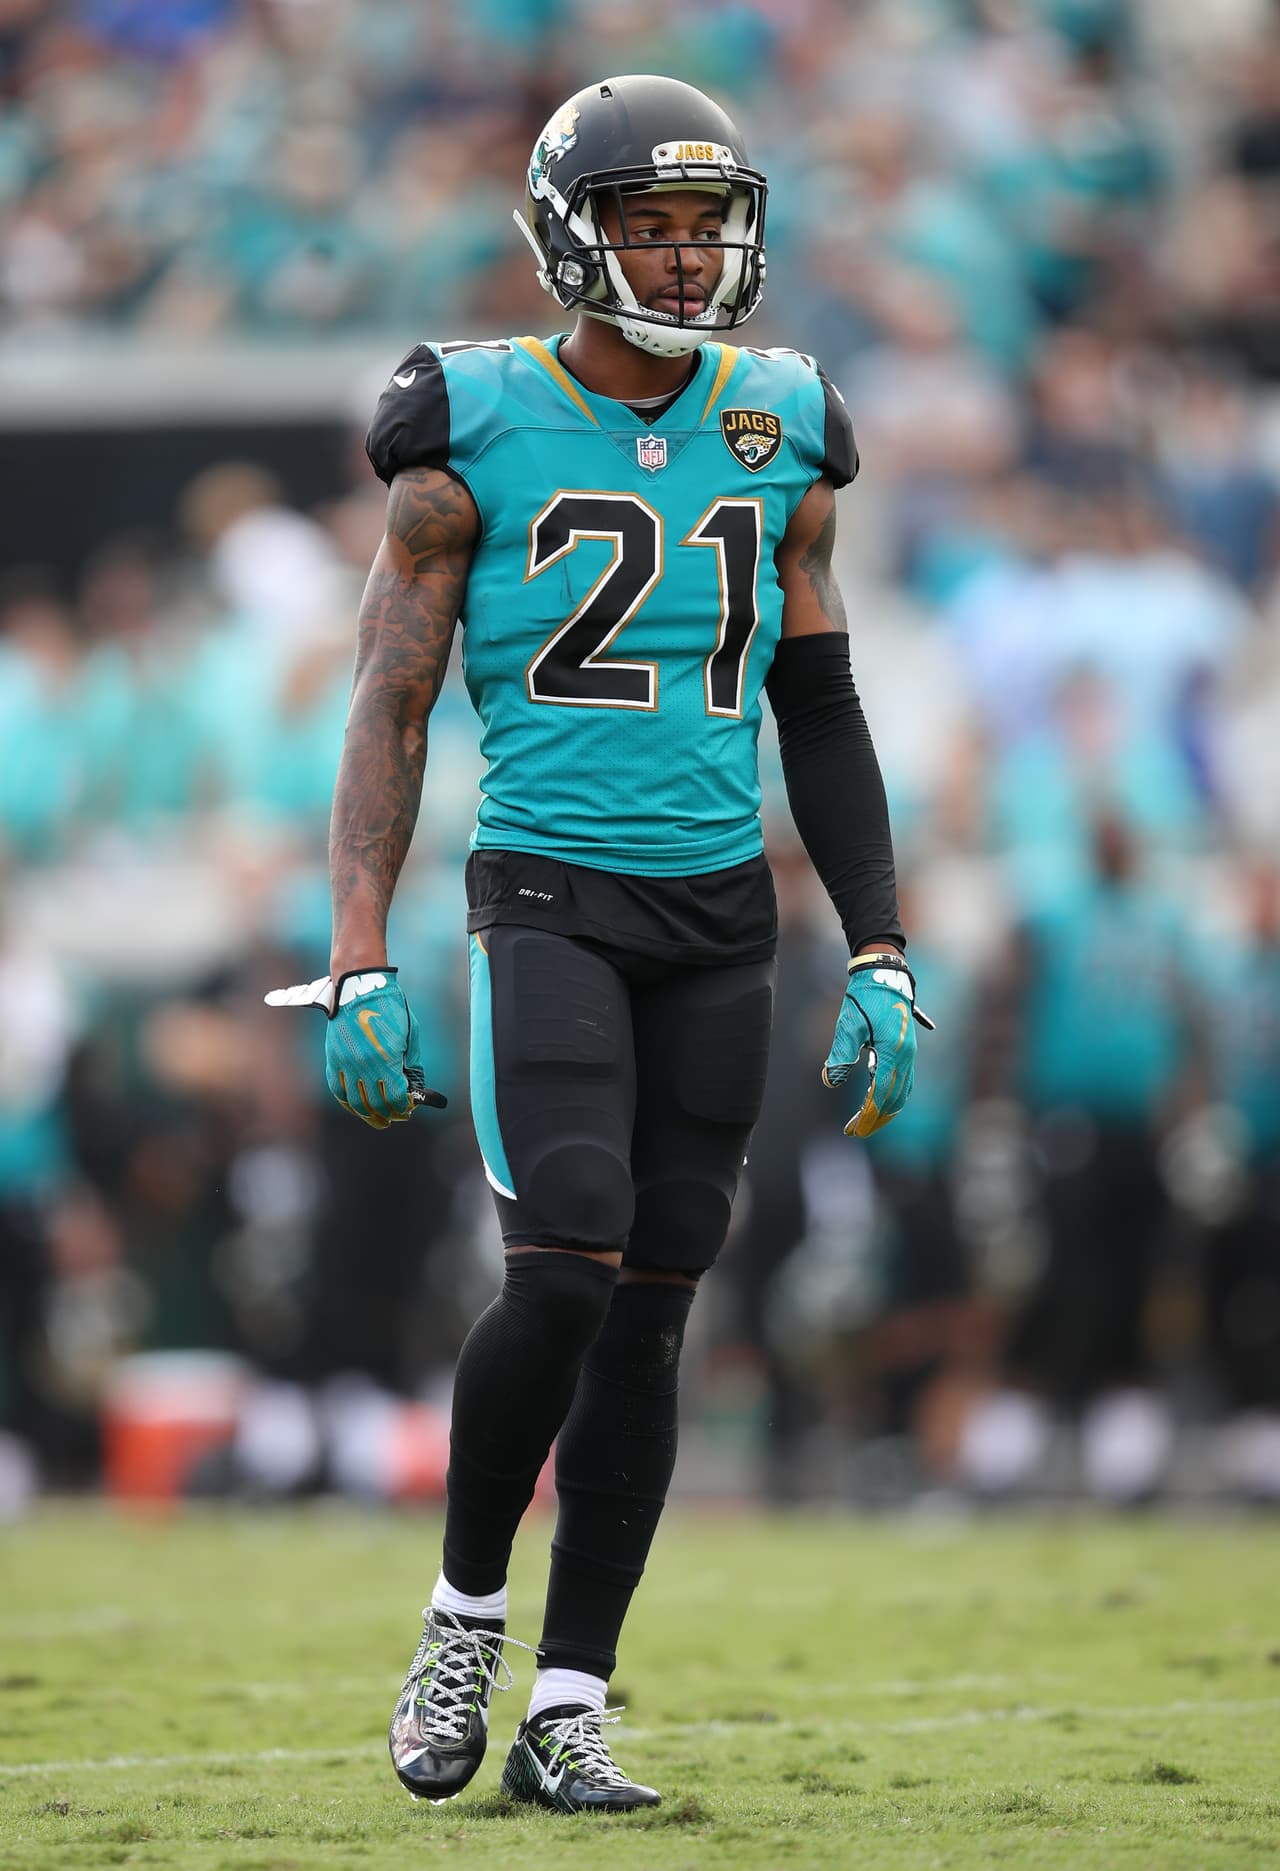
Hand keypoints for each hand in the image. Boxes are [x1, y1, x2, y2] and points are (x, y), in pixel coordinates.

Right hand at [264, 968, 447, 1129]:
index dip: (403, 1107)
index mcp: (387, 1059)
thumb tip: (412, 1087)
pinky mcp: (333, 1058)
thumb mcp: (410, 1035)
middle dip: (387, 1114)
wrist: (359, 988)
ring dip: (367, 1114)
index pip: (395, 1097)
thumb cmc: (390, 1009)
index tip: (407, 1110)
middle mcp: (364, 1065)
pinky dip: (347, 1101)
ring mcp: (345, 1063)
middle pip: (375, 1104)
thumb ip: (411, 1063)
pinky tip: (356, 1106)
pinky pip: (338, 1089)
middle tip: (394, 1117)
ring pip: (354, 1102)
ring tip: (377, 1118)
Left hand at [822, 952, 933, 1137]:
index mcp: (894, 1051)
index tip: (853, 1130)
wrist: (884, 973)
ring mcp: (910, 1052)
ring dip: (885, 1109)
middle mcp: (907, 1055)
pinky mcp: (907, 1048)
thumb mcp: (848, 1026)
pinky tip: (876, 1099)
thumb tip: (831, 1081)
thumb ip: (841, 1055)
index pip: (881, 1094)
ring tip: (866, 1121)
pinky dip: (891, 1094)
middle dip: (876, 1118)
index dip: (868, 1115)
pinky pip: (903, 1079)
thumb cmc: (865, 998)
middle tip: (856, 1131)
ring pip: (902, 1090)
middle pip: (895, 1098)